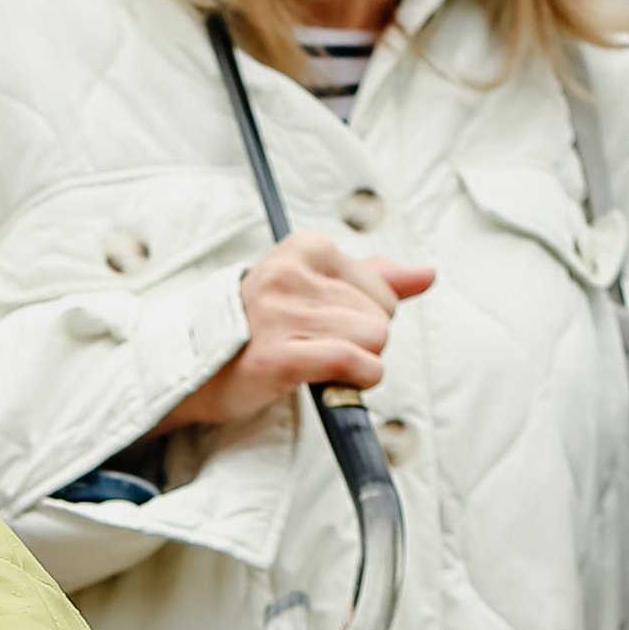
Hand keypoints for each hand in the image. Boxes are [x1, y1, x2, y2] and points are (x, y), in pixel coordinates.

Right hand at [157, 228, 434, 433]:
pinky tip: (336, 381)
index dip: (365, 315)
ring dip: (358, 363)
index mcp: (305, 248)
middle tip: (319, 347)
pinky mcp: (279, 356)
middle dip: (362, 340)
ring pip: (373, 339)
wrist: (202, 370)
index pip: (382, 287)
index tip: (325, 324)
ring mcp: (282, 315)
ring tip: (320, 363)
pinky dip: (358, 379)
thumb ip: (374, 278)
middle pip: (381, 315)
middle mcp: (291, 274)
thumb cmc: (264, 328)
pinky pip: (353, 363)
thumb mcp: (316, 289)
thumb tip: (426, 275)